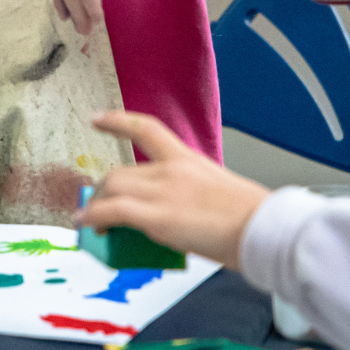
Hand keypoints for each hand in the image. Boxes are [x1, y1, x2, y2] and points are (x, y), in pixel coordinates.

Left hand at [76, 110, 269, 269]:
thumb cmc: (254, 220)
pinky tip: (84, 225)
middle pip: (120, 171)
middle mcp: (172, 170)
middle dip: (103, 190)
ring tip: (89, 223)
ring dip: (95, 206)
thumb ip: (194, 197)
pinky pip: (112, 212)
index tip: (97, 118)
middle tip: (97, 206)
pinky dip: (92, 217)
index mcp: (189, 160)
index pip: (147, 128)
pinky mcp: (158, 216)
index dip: (118, 121)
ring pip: (111, 187)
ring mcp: (163, 192)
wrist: (265, 231)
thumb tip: (179, 217)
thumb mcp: (221, 194)